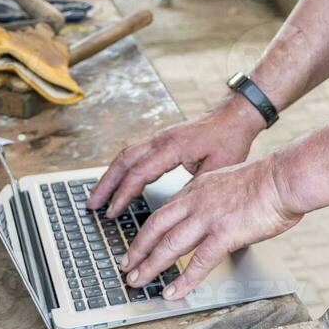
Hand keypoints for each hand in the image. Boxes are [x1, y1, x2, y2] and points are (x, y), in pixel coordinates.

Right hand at [88, 98, 264, 215]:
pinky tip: (118, 181)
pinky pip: (135, 153)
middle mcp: (161, 139)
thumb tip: (175, 211)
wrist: (236, 115)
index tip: (112, 212)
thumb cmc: (230, 139)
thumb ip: (194, 188)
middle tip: (92, 205)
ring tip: (97, 196)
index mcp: (172, 147)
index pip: (140, 172)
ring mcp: (160, 138)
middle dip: (106, 184)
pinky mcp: (163, 139)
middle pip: (123, 161)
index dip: (123, 194)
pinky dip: (122, 168)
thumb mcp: (217, 168)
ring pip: (126, 155)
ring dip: (110, 176)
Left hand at [120, 156, 301, 298]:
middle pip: (156, 226)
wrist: (285, 177)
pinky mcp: (224, 233)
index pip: (164, 210)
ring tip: (138, 280)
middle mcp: (197, 201)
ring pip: (169, 245)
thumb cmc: (268, 180)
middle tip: (126, 265)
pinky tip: (173, 292)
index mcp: (199, 187)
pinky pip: (198, 262)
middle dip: (138, 249)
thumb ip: (215, 200)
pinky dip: (183, 280)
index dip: (147, 230)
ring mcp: (209, 217)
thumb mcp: (229, 183)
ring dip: (150, 266)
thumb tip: (213, 219)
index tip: (138, 242)